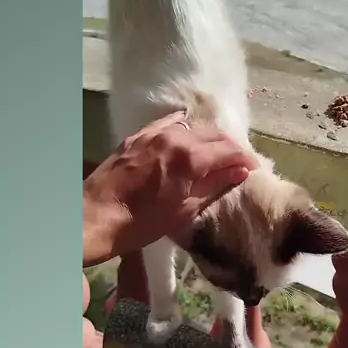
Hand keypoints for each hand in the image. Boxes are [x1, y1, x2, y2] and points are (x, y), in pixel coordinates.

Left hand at [83, 112, 257, 265]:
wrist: (93, 216)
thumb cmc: (141, 223)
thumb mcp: (184, 210)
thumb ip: (214, 186)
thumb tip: (239, 172)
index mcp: (190, 158)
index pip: (230, 149)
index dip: (245, 158)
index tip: (254, 169)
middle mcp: (175, 137)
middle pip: (214, 134)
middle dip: (231, 147)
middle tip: (239, 163)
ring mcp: (154, 132)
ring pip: (192, 127)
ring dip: (208, 138)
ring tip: (214, 154)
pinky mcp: (137, 136)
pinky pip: (168, 124)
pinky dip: (184, 130)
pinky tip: (186, 138)